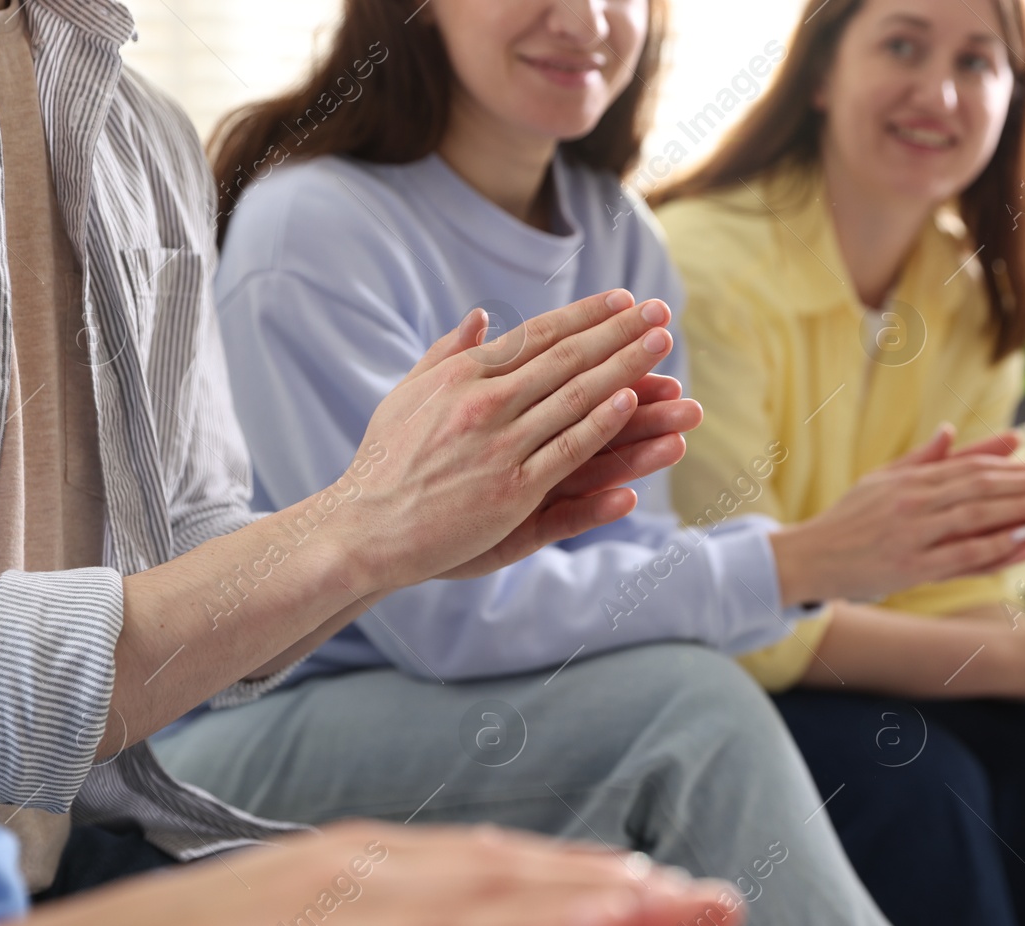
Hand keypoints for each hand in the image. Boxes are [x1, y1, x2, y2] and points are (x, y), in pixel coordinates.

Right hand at [337, 290, 681, 594]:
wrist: (362, 526)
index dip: (585, 316)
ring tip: (662, 347)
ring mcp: (500, 445)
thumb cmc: (383, 461)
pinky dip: (601, 424)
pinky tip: (632, 402)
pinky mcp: (511, 490)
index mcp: (463, 376)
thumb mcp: (407, 394)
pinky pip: (566, 450)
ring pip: (576, 398)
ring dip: (625, 368)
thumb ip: (447, 354)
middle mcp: (484, 402)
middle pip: (566, 359)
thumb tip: (480, 317)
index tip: (622, 299)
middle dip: (618, 332)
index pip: (537, 336)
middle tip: (659, 312)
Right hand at [769, 425, 1024, 604]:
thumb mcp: (881, 481)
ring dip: (1023, 510)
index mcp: (910, 481)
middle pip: (982, 488)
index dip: (1014, 468)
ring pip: (978, 517)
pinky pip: (962, 554)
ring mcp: (913, 535)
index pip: (971, 469)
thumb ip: (921, 459)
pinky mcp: (910, 567)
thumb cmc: (847, 522)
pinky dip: (996, 546)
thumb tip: (951, 430)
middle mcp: (914, 503)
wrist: (807, 559)